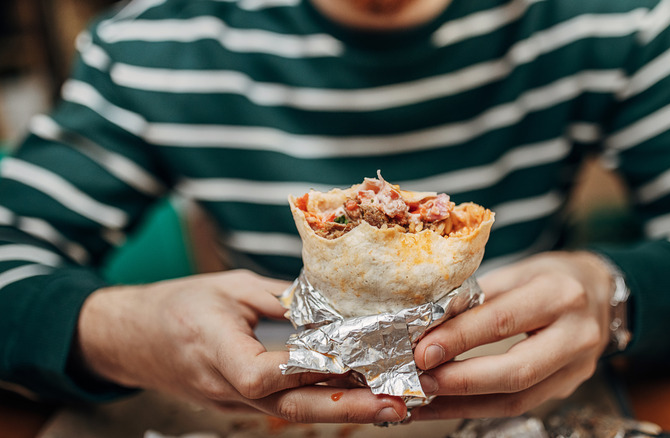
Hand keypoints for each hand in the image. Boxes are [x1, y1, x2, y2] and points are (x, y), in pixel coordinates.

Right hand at [75, 270, 405, 422]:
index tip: (351, 364)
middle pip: (288, 408)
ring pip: (291, 414)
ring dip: (342, 412)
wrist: (131, 337)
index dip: (307, 371)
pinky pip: (283, 408)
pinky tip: (354, 399)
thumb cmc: (176, 305)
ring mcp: (231, 402)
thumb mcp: (227, 287)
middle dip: (346, 410)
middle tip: (393, 406)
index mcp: (215, 348)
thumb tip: (326, 303)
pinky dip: (320, 405)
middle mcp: (225, 386)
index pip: (262, 373)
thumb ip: (276, 298)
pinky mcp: (238, 404)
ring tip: (390, 405)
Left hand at [411, 251, 613, 419]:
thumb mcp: (519, 271)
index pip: (502, 321)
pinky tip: (448, 405)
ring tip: (425, 399)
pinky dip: (479, 408)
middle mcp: (575, 335)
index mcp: (559, 295)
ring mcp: (576, 367)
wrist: (603, 292)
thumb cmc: (555, 276)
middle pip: (515, 371)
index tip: (423, 349)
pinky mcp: (568, 387)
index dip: (459, 339)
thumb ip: (479, 296)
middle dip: (461, 381)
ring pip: (517, 398)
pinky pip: (520, 405)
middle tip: (421, 381)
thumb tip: (430, 321)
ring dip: (465, 403)